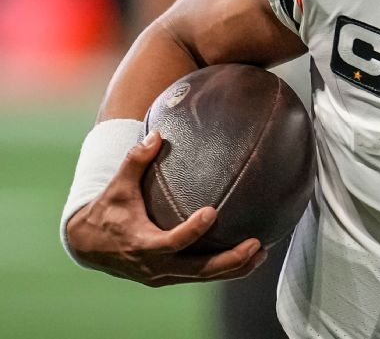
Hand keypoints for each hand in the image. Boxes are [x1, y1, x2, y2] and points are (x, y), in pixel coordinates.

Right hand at [64, 131, 265, 285]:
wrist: (86, 244)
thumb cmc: (106, 210)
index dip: (192, 230)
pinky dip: (224, 270)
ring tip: (262, 252)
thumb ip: (135, 160)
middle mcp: (154, 266)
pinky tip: (248, 257)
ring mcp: (162, 275)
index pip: (172, 242)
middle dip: (229, 260)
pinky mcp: (168, 277)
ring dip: (234, 268)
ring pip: (203, 277)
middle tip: (256, 244)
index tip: (211, 212)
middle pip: (197, 270)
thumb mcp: (117, 186)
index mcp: (141, 244)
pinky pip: (200, 276)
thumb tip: (156, 134)